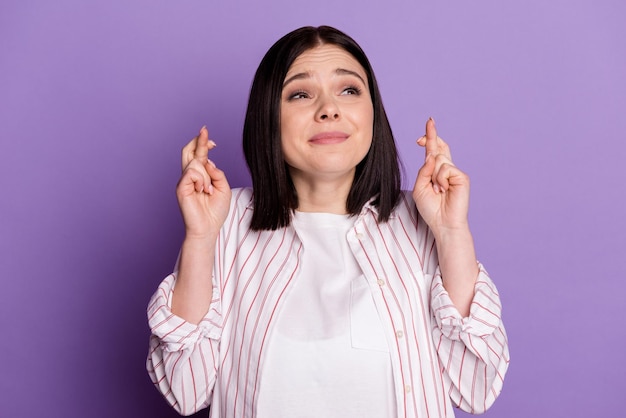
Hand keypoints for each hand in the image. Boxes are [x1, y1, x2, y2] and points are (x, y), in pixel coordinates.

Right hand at [176, 126, 231, 238]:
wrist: (208, 228)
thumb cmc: (215, 211)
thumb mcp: (223, 188)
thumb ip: (217, 173)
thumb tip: (208, 162)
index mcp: (200, 175)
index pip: (198, 155)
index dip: (203, 144)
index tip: (213, 142)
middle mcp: (190, 176)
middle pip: (188, 151)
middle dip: (197, 140)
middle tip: (204, 130)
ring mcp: (184, 181)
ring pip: (195, 163)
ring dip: (206, 175)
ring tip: (208, 191)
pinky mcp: (181, 188)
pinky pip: (191, 173)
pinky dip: (201, 180)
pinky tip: (203, 191)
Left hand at [412, 118, 470, 234]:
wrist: (443, 223)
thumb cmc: (431, 208)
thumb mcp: (420, 188)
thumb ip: (423, 171)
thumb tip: (431, 155)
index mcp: (435, 172)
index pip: (433, 152)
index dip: (429, 140)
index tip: (420, 135)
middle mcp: (446, 170)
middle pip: (439, 148)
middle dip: (432, 134)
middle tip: (430, 120)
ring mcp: (455, 173)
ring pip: (438, 160)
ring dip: (433, 176)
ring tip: (438, 191)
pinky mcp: (462, 177)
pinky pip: (445, 169)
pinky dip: (440, 179)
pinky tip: (444, 190)